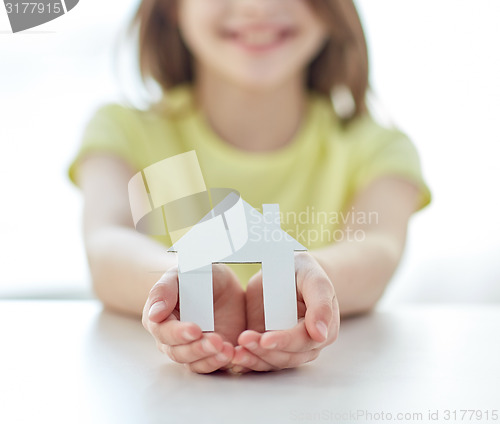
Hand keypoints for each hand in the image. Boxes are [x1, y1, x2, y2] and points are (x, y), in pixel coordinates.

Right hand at [142, 264, 245, 373]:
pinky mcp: (210, 355)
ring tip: (228, 350)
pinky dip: (223, 363)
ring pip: (195, 363)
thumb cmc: (196, 275)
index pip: (164, 332)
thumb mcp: (181, 273)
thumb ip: (164, 290)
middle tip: (216, 341)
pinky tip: (233, 354)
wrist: (222, 283)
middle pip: (178, 352)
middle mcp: (171, 340)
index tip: (195, 329)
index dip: (178, 333)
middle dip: (197, 349)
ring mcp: (191, 349)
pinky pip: (213, 366)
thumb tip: (154, 315)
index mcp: (159, 319)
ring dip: (211, 359)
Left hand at [231, 252, 339, 372]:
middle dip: (264, 352)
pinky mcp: (269, 347)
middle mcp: (307, 345)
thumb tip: (320, 335)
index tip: (265, 339)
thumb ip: (320, 304)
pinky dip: (247, 360)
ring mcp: (287, 347)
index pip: (303, 341)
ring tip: (235, 352)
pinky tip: (234, 356)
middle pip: (286, 357)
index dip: (285, 341)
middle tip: (243, 341)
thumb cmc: (303, 272)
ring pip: (272, 362)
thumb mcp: (315, 280)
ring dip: (253, 359)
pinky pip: (259, 360)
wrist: (285, 269)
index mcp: (324, 330)